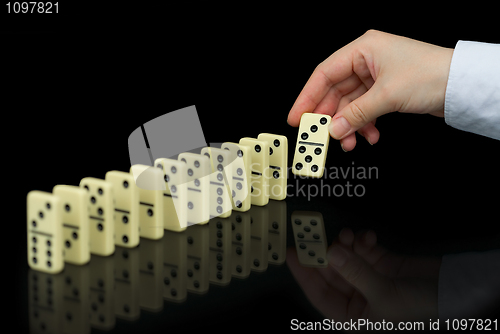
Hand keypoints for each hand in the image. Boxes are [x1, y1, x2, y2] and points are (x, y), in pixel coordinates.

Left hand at [286, 228, 441, 324]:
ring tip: (349, 236)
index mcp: (352, 316)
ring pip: (345, 257)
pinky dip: (362, 241)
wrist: (454, 295)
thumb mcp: (382, 294)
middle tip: (316, 234)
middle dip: (324, 253)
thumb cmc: (419, 310)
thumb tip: (329, 252)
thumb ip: (354, 271)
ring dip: (344, 244)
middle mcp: (357, 298)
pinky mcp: (380, 263)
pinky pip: (362, 249)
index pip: (319, 294)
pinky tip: (367, 238)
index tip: (293, 254)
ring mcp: (368, 279)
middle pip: (330, 272)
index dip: (304, 275)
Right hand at [287, 30, 453, 150]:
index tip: (297, 116)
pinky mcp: (385, 92)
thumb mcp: (387, 95)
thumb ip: (355, 115)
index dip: (308, 97)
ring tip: (347, 142)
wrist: (463, 85)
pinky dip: (363, 125)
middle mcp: (367, 61)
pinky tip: (368, 136)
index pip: (325, 74)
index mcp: (363, 49)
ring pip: (350, 105)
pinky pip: (364, 110)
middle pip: (335, 91)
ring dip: (347, 125)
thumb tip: (333, 129)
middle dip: (328, 116)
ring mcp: (376, 77)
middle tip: (317, 135)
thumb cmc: (432, 75)